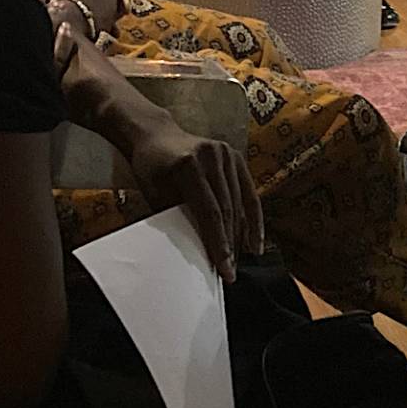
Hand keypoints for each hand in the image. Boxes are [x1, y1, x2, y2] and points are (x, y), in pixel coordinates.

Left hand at [125, 118, 264, 280]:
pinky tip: (255, 242)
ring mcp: (226, 153)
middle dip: (230, 245)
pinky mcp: (236, 156)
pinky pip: (249, 193)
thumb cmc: (151, 168)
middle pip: (228, 209)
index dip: (218, 244)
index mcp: (189, 165)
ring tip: (239, 261)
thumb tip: (195, 253)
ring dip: (241, 236)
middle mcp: (211, 156)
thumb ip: (175, 217)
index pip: (210, 212)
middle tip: (230, 272)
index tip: (224, 269)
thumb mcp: (156, 194)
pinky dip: (253, 219)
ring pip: (239, 204)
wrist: (156, 135)